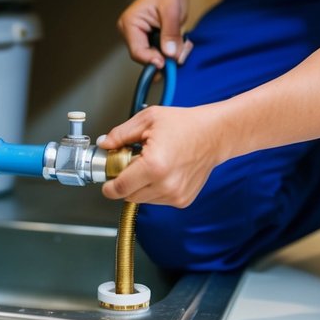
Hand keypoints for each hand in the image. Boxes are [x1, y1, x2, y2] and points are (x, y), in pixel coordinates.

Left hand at [99, 104, 225, 207]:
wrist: (215, 135)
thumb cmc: (185, 125)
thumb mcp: (148, 120)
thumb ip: (121, 134)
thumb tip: (104, 144)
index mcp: (154, 166)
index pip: (119, 188)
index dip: (108, 186)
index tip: (106, 180)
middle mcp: (165, 185)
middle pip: (128, 196)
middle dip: (124, 181)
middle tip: (130, 162)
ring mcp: (175, 195)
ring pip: (142, 199)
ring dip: (139, 185)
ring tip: (150, 163)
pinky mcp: (183, 200)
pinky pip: (157, 199)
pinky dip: (154, 188)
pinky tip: (163, 170)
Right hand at [117, 0, 192, 67]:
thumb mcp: (172, 11)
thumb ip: (171, 33)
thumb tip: (170, 55)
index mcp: (130, 24)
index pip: (137, 52)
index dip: (152, 60)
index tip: (168, 63)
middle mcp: (131, 33)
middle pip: (147, 57)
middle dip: (167, 57)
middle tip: (183, 49)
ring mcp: (140, 37)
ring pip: (156, 57)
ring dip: (173, 54)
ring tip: (185, 42)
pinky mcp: (149, 39)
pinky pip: (161, 53)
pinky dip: (173, 51)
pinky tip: (181, 41)